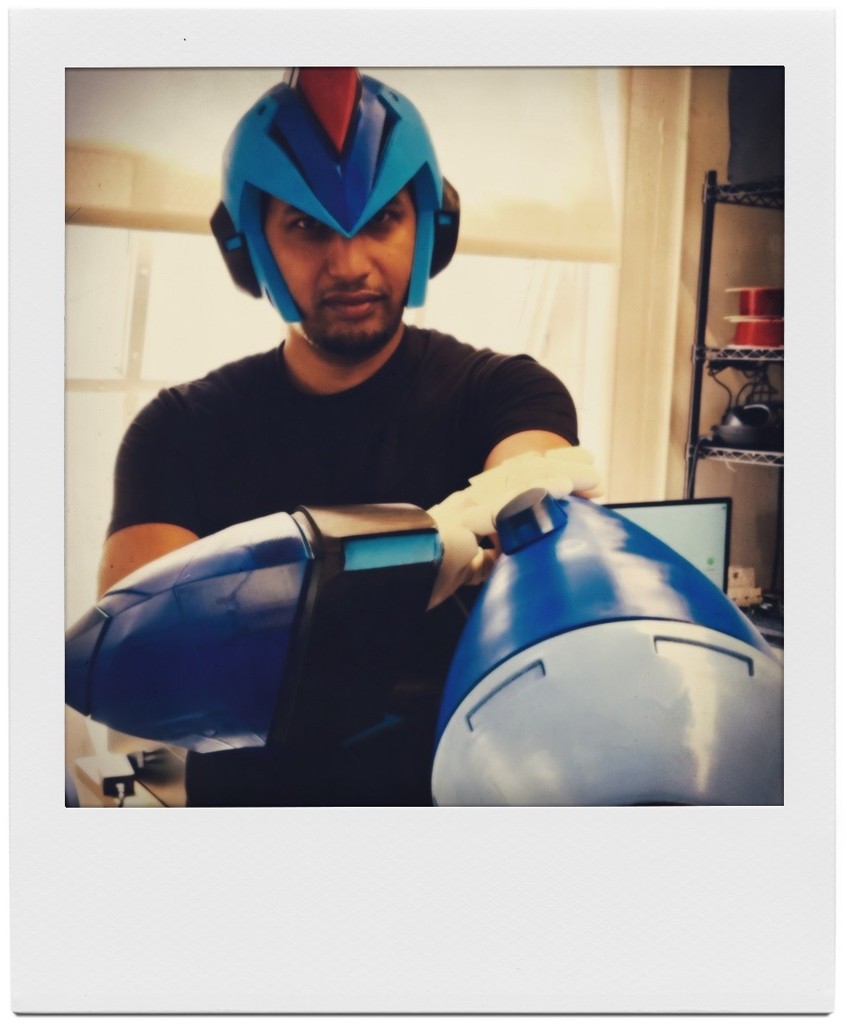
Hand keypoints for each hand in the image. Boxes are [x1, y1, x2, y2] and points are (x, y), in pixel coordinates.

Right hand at [426, 447, 601, 607]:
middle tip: (595, 472)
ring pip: (520, 483)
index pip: (512, 482)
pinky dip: (540, 495)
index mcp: (468, 508)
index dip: (545, 474)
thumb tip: (504, 560)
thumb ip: (485, 559)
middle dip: (560, 468)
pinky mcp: (464, 523)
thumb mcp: (465, 566)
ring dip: (561, 478)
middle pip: (521, 474)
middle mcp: (468, 500)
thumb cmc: (426, 576)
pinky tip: (565, 490)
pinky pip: (509, 503)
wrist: (395, 582)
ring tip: (593, 479)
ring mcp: (466, 508)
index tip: (577, 475)